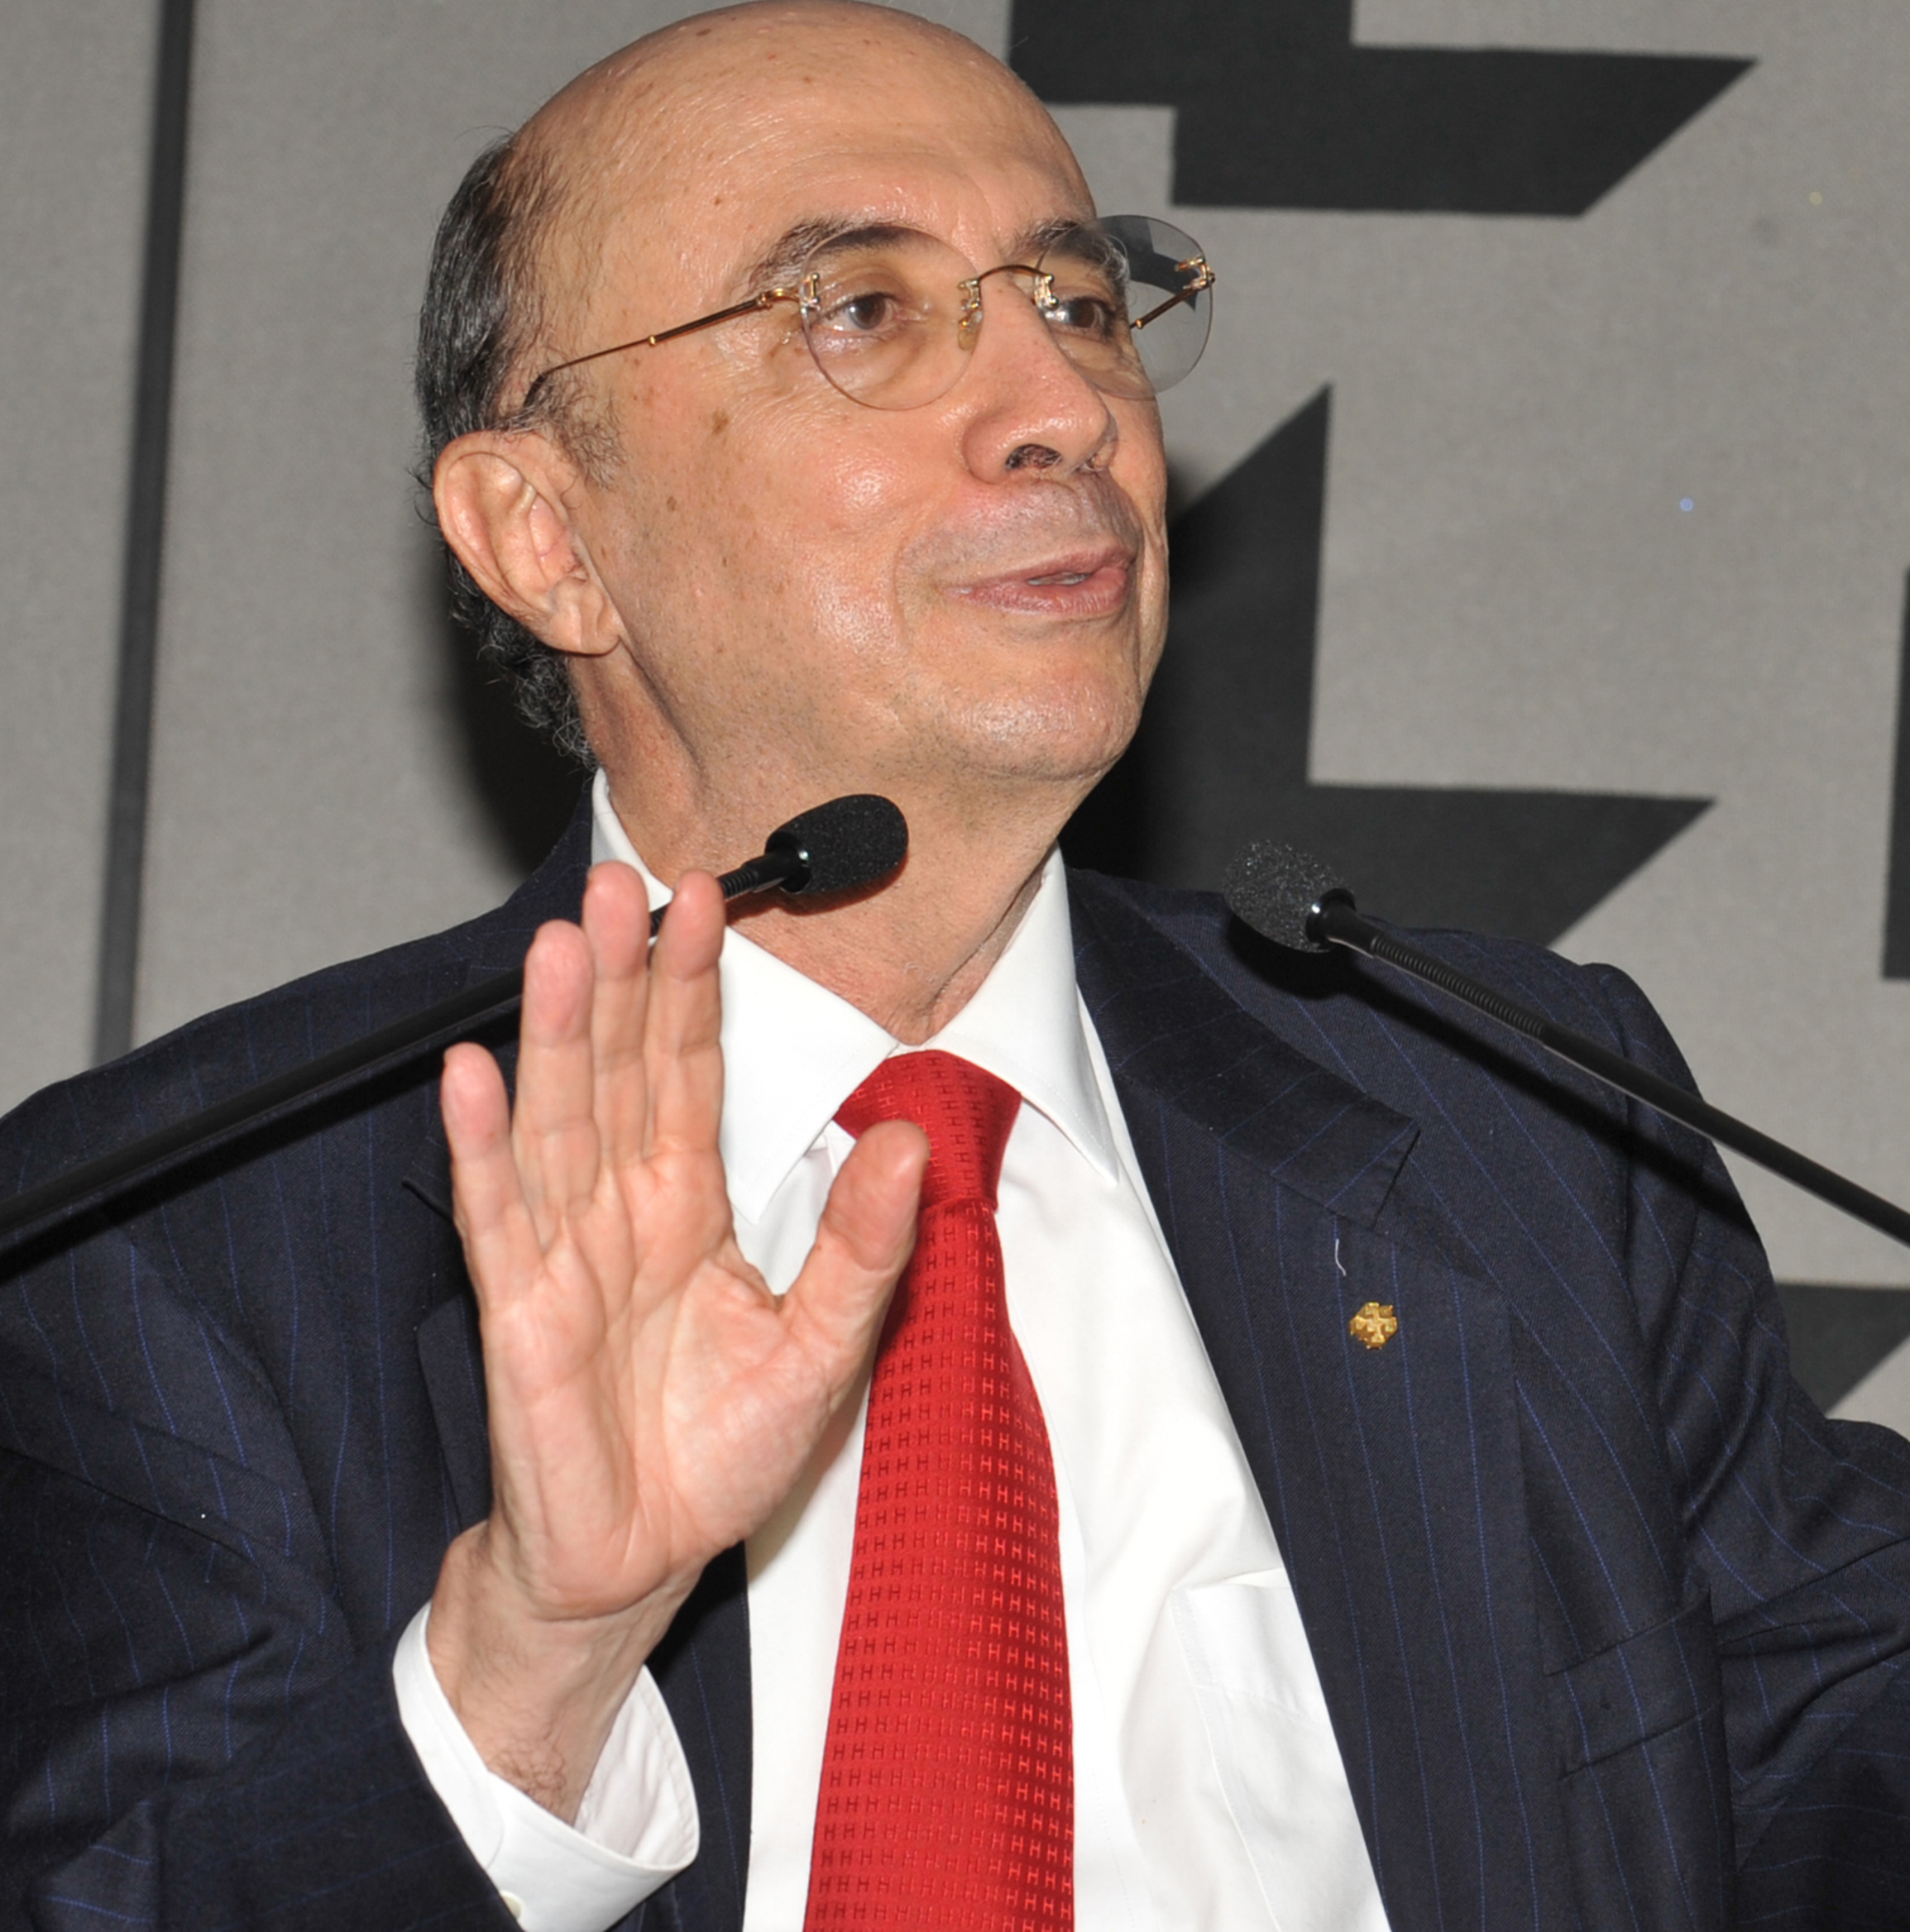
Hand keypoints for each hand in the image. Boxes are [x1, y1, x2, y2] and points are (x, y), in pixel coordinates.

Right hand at [423, 864, 924, 1816]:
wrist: (643, 1557)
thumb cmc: (718, 1453)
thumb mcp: (826, 1349)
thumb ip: (865, 1249)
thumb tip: (909, 1148)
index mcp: (690, 1205)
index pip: (690, 1070)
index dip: (695, 987)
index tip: (710, 897)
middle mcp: (620, 1211)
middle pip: (616, 1068)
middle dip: (618, 973)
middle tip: (623, 878)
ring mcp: (562, 1253)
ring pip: (557, 1116)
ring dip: (553, 1029)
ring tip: (559, 941)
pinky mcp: (518, 1312)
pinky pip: (497, 1213)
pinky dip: (484, 1143)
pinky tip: (472, 1069)